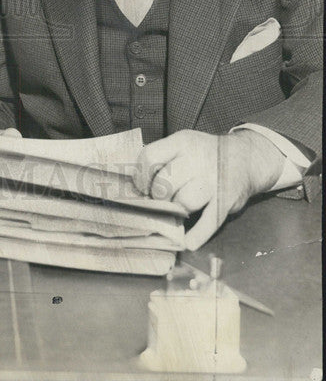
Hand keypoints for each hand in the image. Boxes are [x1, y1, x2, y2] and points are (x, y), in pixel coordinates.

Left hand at [132, 129, 284, 250]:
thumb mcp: (184, 145)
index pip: (150, 157)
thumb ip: (163, 159)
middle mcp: (198, 159)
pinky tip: (188, 241)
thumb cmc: (205, 155)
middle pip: (164, 184)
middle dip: (159, 196)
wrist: (246, 158)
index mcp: (182, 142)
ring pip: (184, 203)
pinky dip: (198, 235)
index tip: (142, 187)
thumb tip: (136, 186)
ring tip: (179, 206)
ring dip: (177, 209)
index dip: (141, 176)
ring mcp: (213, 180)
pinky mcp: (226, 201)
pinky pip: (209, 222)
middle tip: (162, 198)